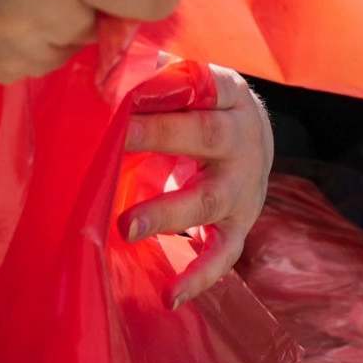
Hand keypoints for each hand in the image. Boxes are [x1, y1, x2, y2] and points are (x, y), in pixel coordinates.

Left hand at [120, 66, 272, 306]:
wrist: (258, 142)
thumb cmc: (203, 107)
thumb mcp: (191, 82)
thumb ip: (154, 73)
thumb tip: (105, 67)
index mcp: (228, 96)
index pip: (202, 84)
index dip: (166, 86)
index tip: (125, 93)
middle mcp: (242, 139)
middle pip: (205, 137)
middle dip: (160, 137)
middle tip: (114, 143)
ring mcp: (244, 187)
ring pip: (209, 200)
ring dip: (168, 214)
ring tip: (127, 228)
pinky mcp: (240, 225)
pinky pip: (223, 254)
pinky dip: (199, 276)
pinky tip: (171, 296)